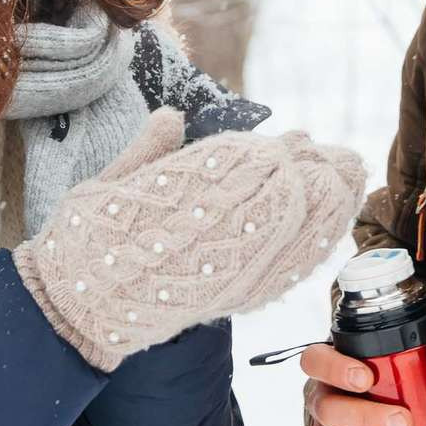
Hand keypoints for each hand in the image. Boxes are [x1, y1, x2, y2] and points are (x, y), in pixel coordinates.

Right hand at [15, 109, 367, 370]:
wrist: (80, 308)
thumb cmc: (85, 240)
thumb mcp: (109, 182)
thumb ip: (149, 150)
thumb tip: (172, 117)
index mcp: (185, 190)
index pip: (251, 164)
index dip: (283, 152)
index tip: (298, 139)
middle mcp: (215, 229)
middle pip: (290, 194)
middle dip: (320, 171)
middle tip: (337, 157)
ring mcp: (231, 268)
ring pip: (300, 232)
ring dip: (332, 204)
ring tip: (345, 181)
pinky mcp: (236, 295)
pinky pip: (290, 270)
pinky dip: (317, 245)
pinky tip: (332, 229)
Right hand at [300, 306, 425, 425]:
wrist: (377, 420)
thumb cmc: (387, 382)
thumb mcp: (403, 356)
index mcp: (331, 370)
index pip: (315, 362)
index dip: (335, 369)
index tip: (366, 377)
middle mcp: (322, 402)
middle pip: (329, 410)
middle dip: (367, 418)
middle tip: (405, 423)